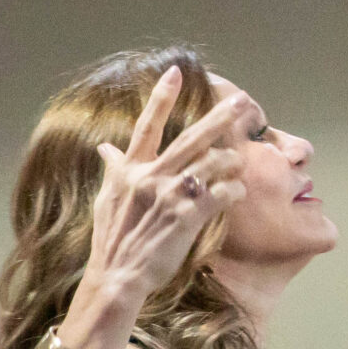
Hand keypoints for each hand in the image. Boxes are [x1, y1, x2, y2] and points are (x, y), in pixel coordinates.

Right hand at [81, 67, 250, 309]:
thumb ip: (113, 169)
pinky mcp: (186, 217)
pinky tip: (238, 190)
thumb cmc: (113, 239)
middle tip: (242, 101)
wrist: (117, 276)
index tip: (176, 72)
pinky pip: (220, 194)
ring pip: (212, 165)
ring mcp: (169, 196)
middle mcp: (150, 177)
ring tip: (242, 161)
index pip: (147, 126)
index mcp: (131, 169)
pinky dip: (233, 189)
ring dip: (232, 160)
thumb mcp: (106, 198)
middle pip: (190, 139)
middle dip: (219, 118)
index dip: (161, 98)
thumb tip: (104, 147)